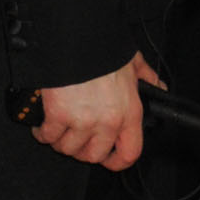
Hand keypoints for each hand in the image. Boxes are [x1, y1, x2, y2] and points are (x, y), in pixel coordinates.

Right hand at [32, 50, 162, 170]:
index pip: (129, 152)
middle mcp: (108, 122)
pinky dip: (43, 133)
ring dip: (61, 142)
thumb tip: (157, 86)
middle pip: (93, 155)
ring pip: (68, 148)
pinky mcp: (58, 115)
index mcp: (129, 112)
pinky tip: (42, 126)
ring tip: (59, 131)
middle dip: (82, 151)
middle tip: (76, 140)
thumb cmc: (104, 48)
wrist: (77, 37)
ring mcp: (82, 120)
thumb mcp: (133, 62)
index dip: (117, 162)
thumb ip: (146, 77)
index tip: (108, 161)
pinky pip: (48, 136)